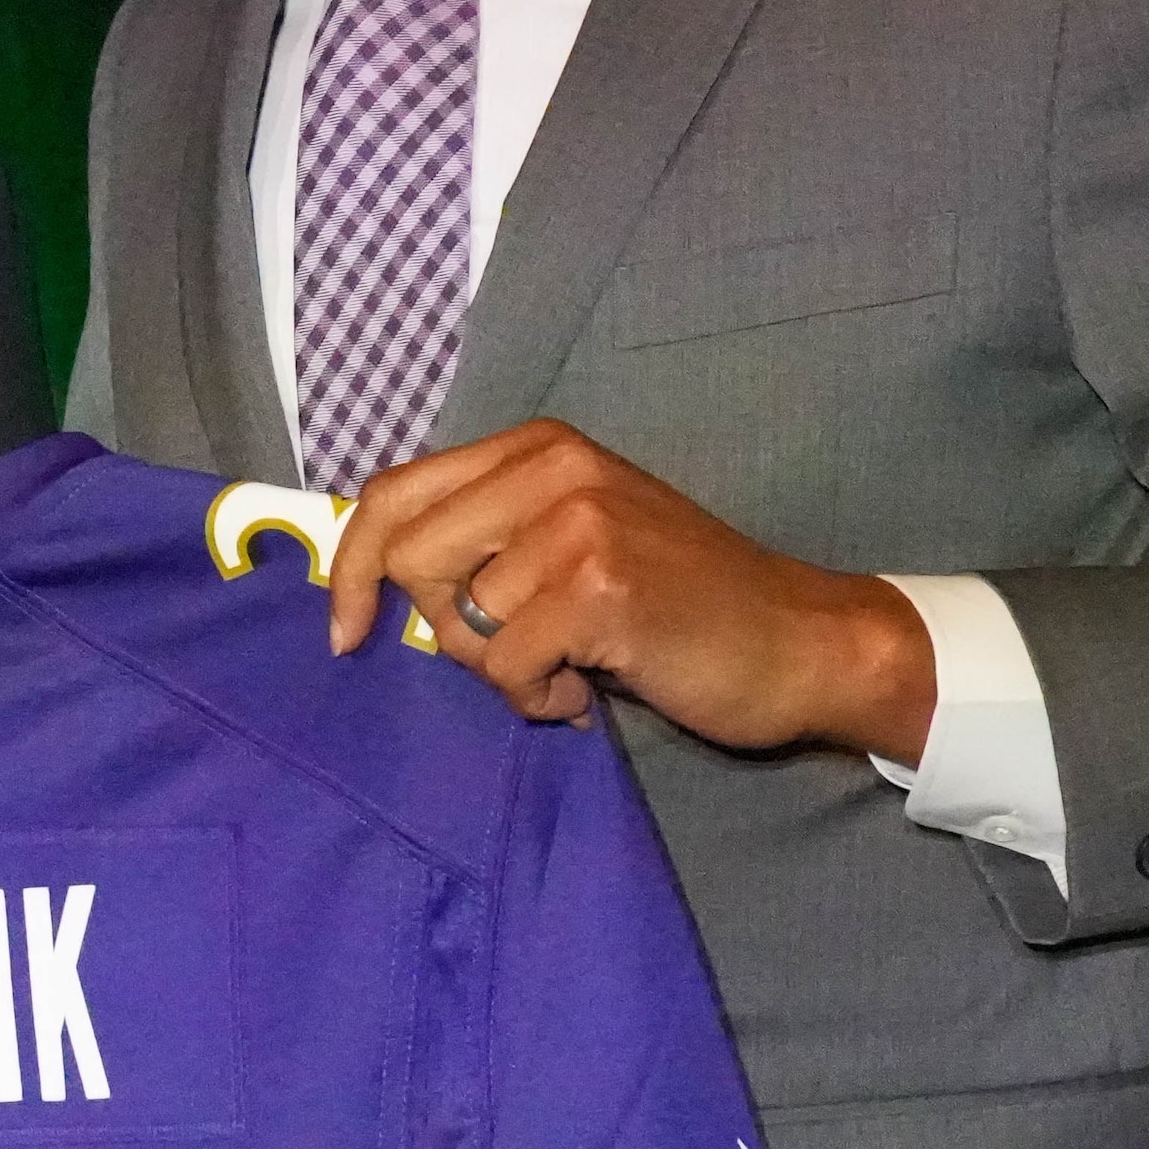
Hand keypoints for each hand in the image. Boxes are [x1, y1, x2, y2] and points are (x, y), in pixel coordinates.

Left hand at [327, 420, 936, 760]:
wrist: (801, 640)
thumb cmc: (675, 603)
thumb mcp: (572, 539)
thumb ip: (484, 539)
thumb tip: (369, 578)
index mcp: (537, 448)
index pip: (393, 495)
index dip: (353, 569)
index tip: (347, 633)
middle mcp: (554, 468)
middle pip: (411, 560)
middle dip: (447, 629)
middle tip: (520, 650)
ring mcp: (578, 523)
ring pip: (460, 622)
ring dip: (506, 671)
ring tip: (574, 665)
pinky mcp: (600, 587)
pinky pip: (506, 668)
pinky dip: (539, 700)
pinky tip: (589, 690)